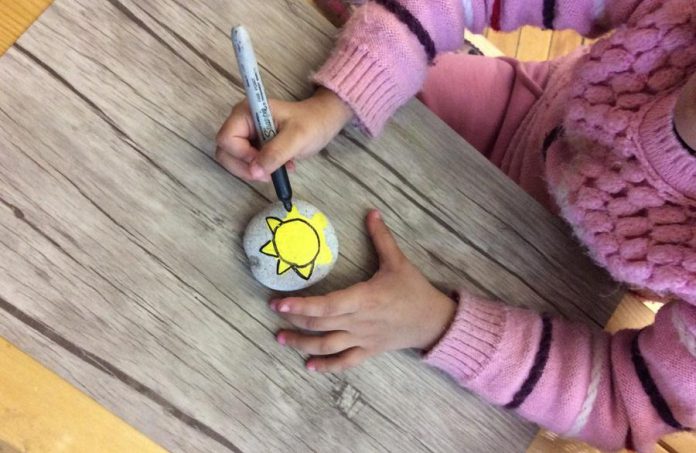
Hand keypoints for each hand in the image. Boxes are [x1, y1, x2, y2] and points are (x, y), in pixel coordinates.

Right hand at [215, 87, 351, 180]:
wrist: (323, 121)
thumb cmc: (312, 123)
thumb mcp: (296, 138)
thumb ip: (275, 153)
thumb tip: (254, 171)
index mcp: (246, 112)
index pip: (226, 139)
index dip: (242, 156)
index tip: (264, 163)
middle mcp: (241, 122)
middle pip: (225, 152)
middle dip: (245, 167)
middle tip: (269, 174)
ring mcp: (246, 134)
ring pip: (234, 161)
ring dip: (254, 171)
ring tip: (279, 169)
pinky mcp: (253, 145)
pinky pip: (247, 163)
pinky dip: (261, 170)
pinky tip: (280, 167)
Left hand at [270, 210, 456, 372]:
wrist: (433, 321)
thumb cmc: (414, 290)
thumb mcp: (398, 261)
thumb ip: (381, 237)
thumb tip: (371, 212)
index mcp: (364, 298)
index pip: (328, 305)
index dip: (302, 305)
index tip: (279, 303)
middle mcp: (359, 321)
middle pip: (320, 324)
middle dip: (294, 319)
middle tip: (273, 311)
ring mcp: (362, 339)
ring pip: (327, 346)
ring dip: (302, 344)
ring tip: (280, 338)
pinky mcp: (368, 351)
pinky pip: (345, 362)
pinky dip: (326, 366)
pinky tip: (309, 366)